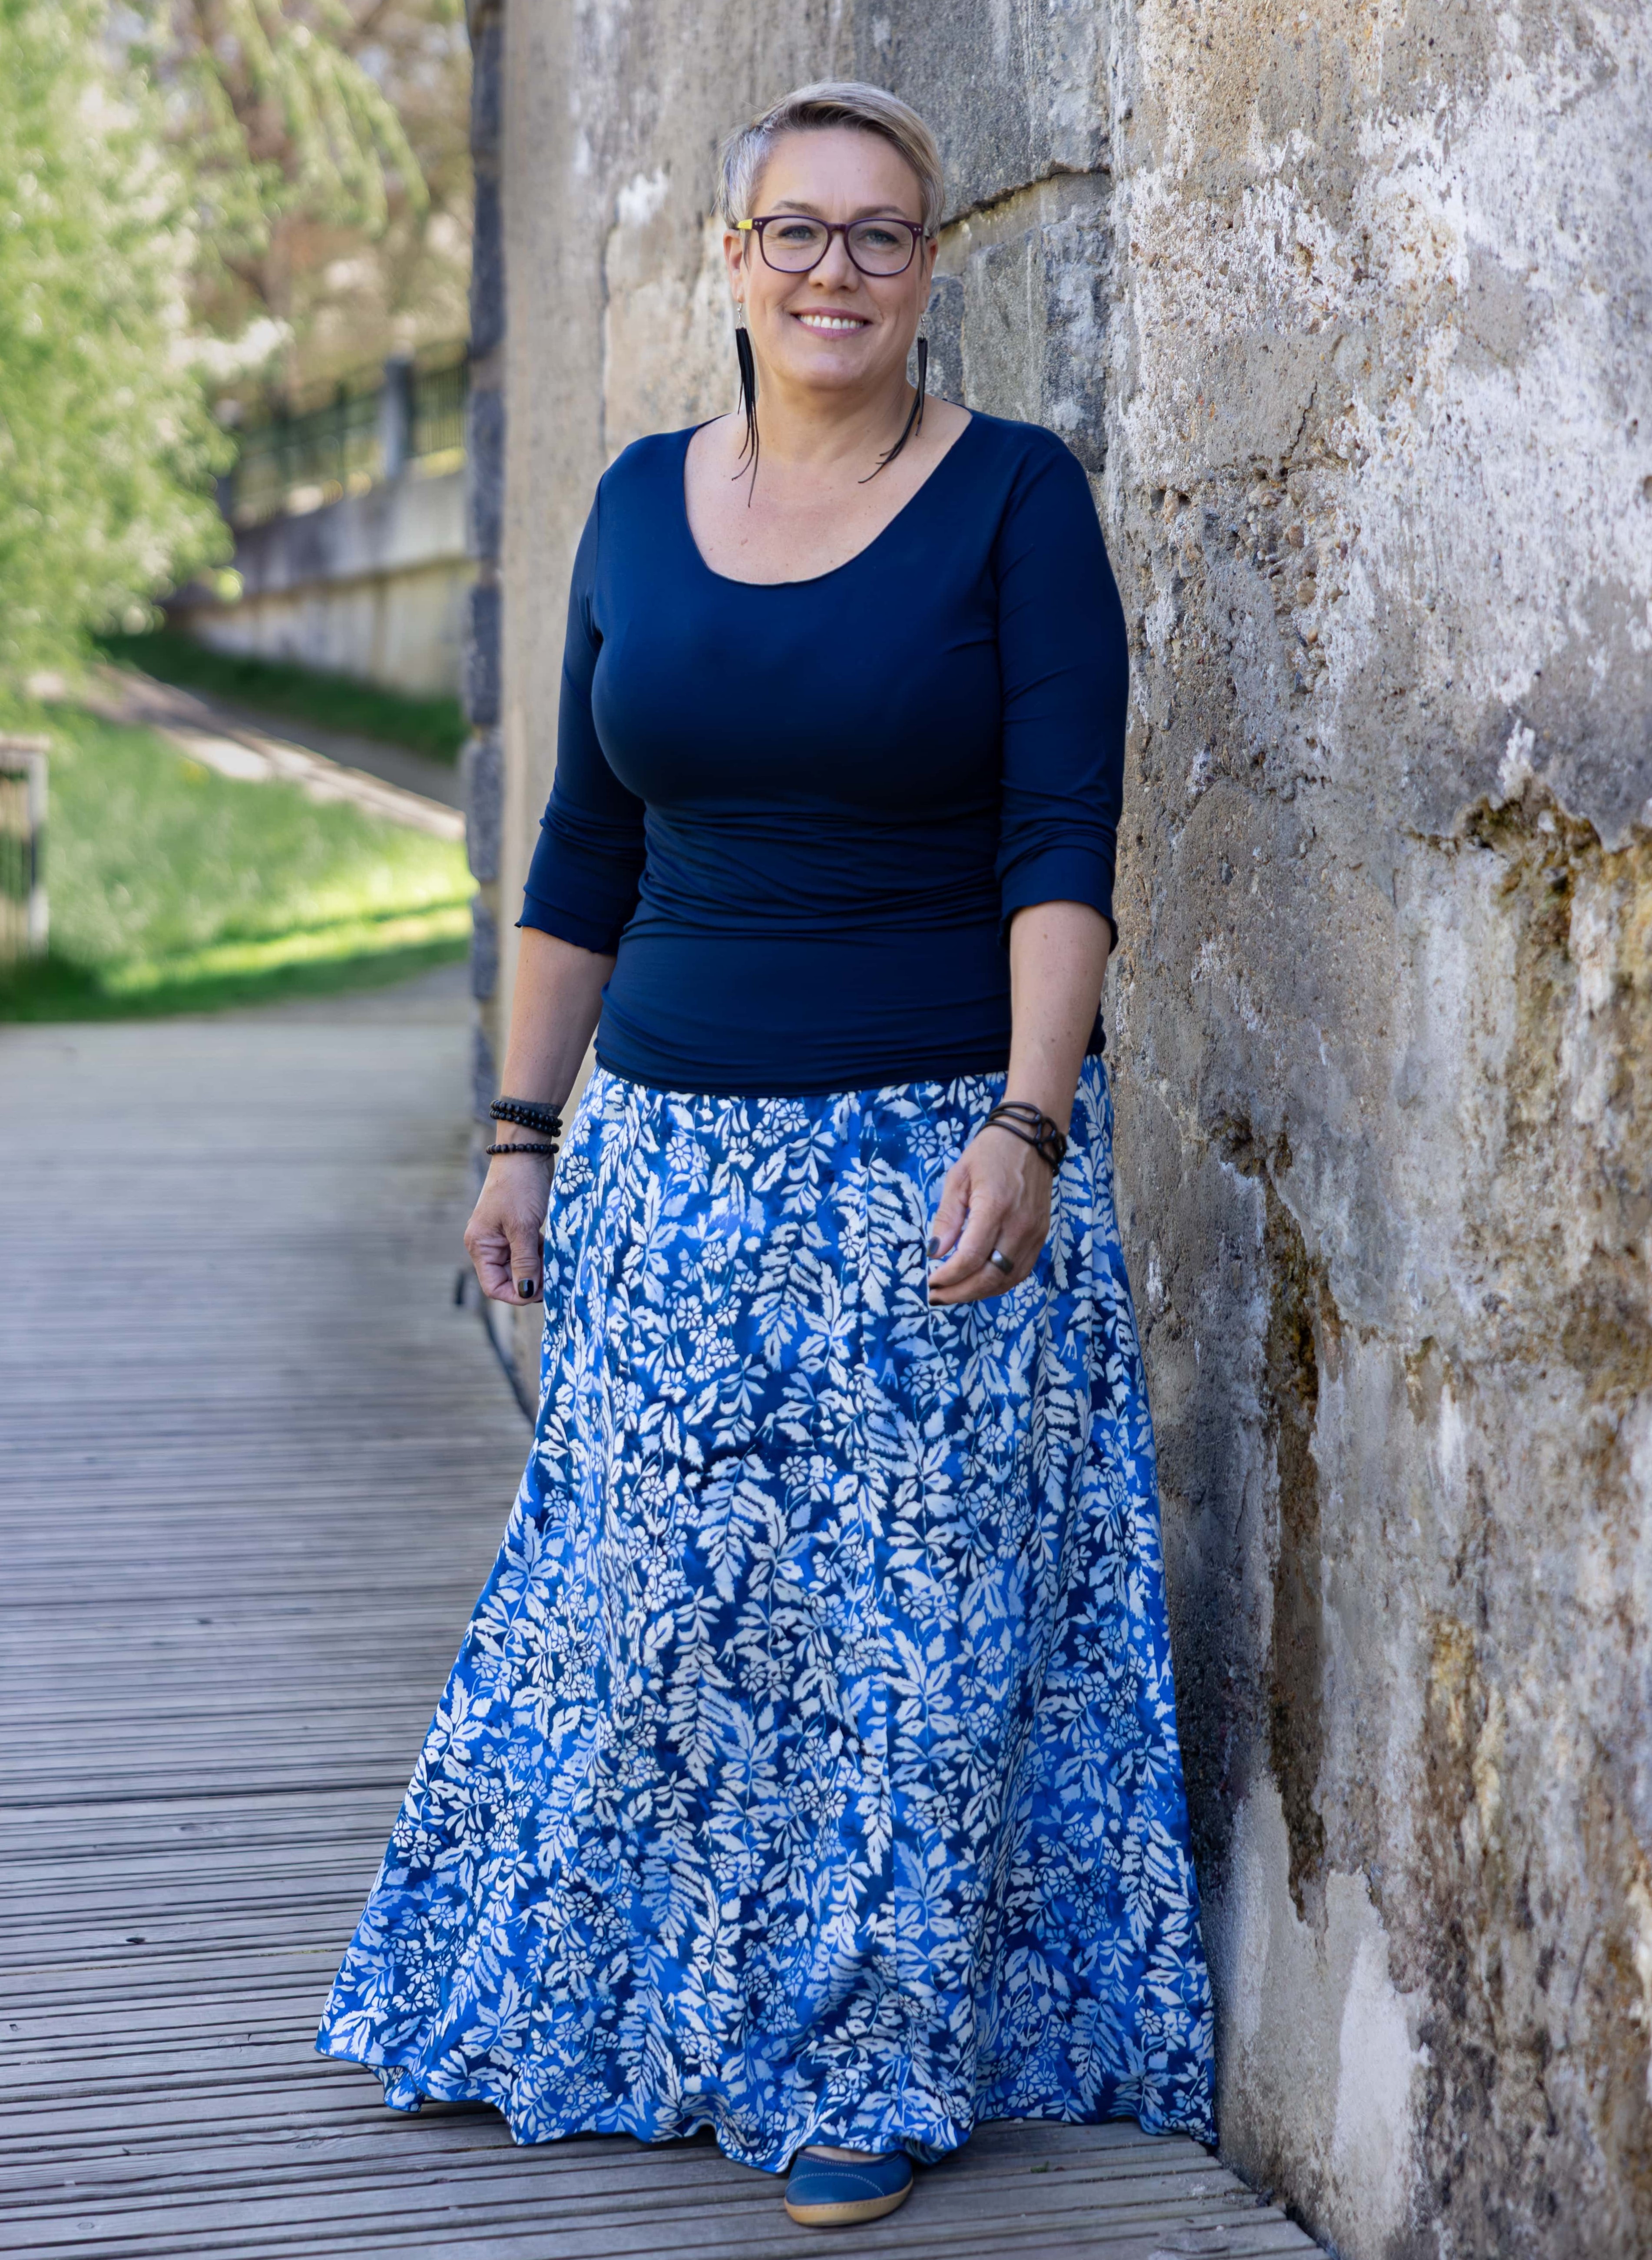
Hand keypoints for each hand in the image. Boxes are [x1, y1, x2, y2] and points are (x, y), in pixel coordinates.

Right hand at [464, 1151, 554, 1303]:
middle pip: (510, 1278)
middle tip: (556, 1277)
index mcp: (481, 1246)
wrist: (526, 1151)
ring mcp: (504, 1236)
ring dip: (540, 1269)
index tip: (541, 1291)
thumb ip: (525, 1262)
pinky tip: (556, 1251)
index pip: (494, 1286)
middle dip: (533, 1281)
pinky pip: (530, 1252)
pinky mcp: (519, 1228)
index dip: (517, 1294)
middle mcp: (489, 1244)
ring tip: (558, 1263)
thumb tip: (525, 1293)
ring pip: (523, 1266)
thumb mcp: (523, 1227)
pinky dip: (543, 1255)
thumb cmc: (520, 1186)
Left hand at [927, 1123, 1051, 1303]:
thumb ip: (947, 1218)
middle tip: (936, 1297)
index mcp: (995, 1207)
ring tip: (954, 1294)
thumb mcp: (958, 1177)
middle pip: (990, 1276)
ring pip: (1007, 1280)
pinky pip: (1021, 1271)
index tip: (930, 1282)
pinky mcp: (1041, 1236)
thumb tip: (934, 1253)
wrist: (1032, 1138)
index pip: (971, 1257)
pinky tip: (979, 1283)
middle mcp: (1019, 1225)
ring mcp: (1034, 1233)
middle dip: (960, 1292)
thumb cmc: (990, 1153)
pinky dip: (999, 1284)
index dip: (949, 1276)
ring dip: (979, 1293)